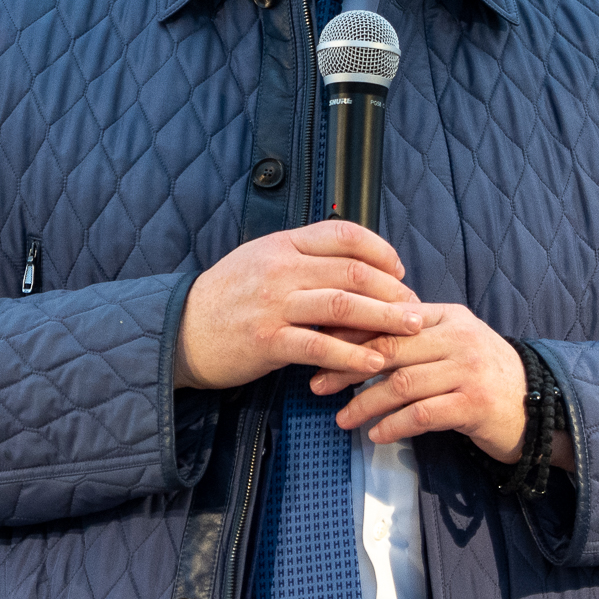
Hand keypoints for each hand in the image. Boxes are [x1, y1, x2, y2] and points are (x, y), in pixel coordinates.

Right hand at [175, 221, 424, 391]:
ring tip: (410, 330)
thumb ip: (302, 256)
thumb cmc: (227, 297)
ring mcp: (273, 304)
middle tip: (416, 309)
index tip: (399, 270)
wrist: (181, 331)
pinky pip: (320, 347)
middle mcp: (280, 268)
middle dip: (393, 291)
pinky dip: (352, 356)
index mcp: (282, 244)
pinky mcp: (268, 340)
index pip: (343, 234)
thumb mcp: (261, 260)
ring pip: (343, 305)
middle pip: (353, 271)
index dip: (380, 250)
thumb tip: (355, 263)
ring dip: (384, 319)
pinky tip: (374, 363)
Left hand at [332, 304, 575, 470]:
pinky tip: (376, 434)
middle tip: (317, 384)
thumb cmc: (481, 375)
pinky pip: (422, 414)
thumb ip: (412, 335)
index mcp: (446, 316)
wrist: (538, 406)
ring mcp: (468, 370)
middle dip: (346, 368)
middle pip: (389, 348)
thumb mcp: (451, 343)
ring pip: (401, 384)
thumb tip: (349, 334)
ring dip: (364, 403)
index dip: (349, 333)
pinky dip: (394, 425)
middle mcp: (458, 337)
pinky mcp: (474, 404)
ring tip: (342, 419)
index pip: (388, 318)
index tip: (317, 346)